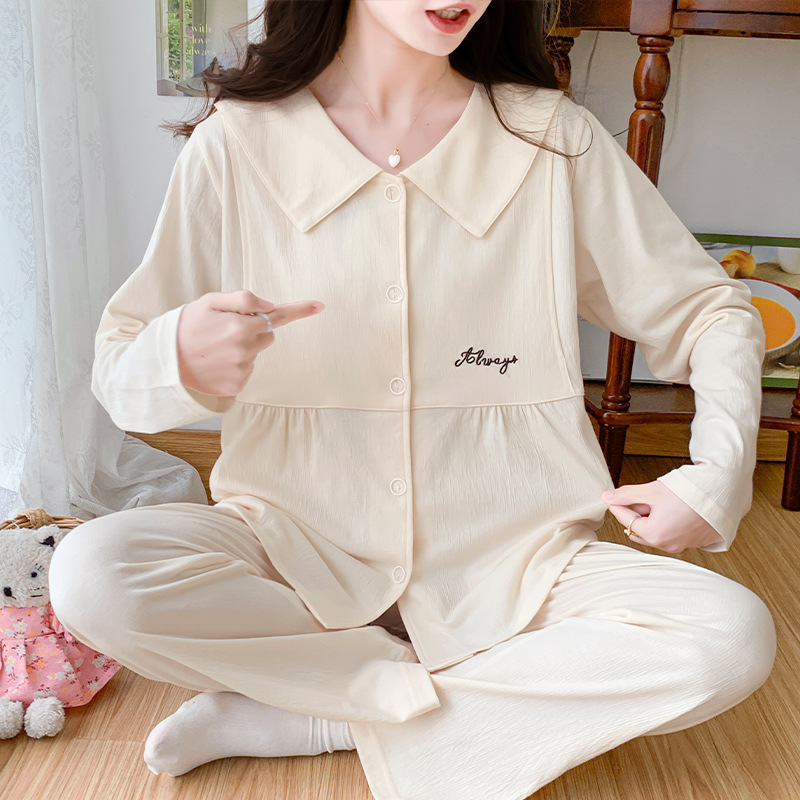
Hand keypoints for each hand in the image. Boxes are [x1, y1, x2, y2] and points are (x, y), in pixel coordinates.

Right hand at [177, 290, 324, 396]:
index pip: (277, 316)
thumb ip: (243, 300)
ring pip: (256, 354)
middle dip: (253, 330)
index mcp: (240, 325)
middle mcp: (245, 349)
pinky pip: (247, 371)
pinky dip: (236, 366)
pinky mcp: (237, 386)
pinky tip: (217, 363)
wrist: (164, 361)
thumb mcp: (210, 302)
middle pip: (267, 335)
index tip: (320, 305)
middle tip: (225, 330)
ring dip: (243, 348)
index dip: (300, 310)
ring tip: (216, 347)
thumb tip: (270, 306)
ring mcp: (242, 370)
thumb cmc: (187, 326)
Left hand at [600, 481, 724, 552]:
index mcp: (654, 535)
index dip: (617, 506)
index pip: (626, 520)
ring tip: (661, 500)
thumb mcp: (651, 491)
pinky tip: (673, 508)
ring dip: (652, 518)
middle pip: (640, 530)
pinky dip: (667, 523)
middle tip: (640, 498)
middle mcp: (667, 545)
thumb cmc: (688, 493)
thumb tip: (607, 497)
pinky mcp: (694, 542)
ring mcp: (682, 546)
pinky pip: (672, 534)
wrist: (722, 493)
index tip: (612, 498)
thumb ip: (626, 495)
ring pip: (656, 532)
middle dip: (636, 514)